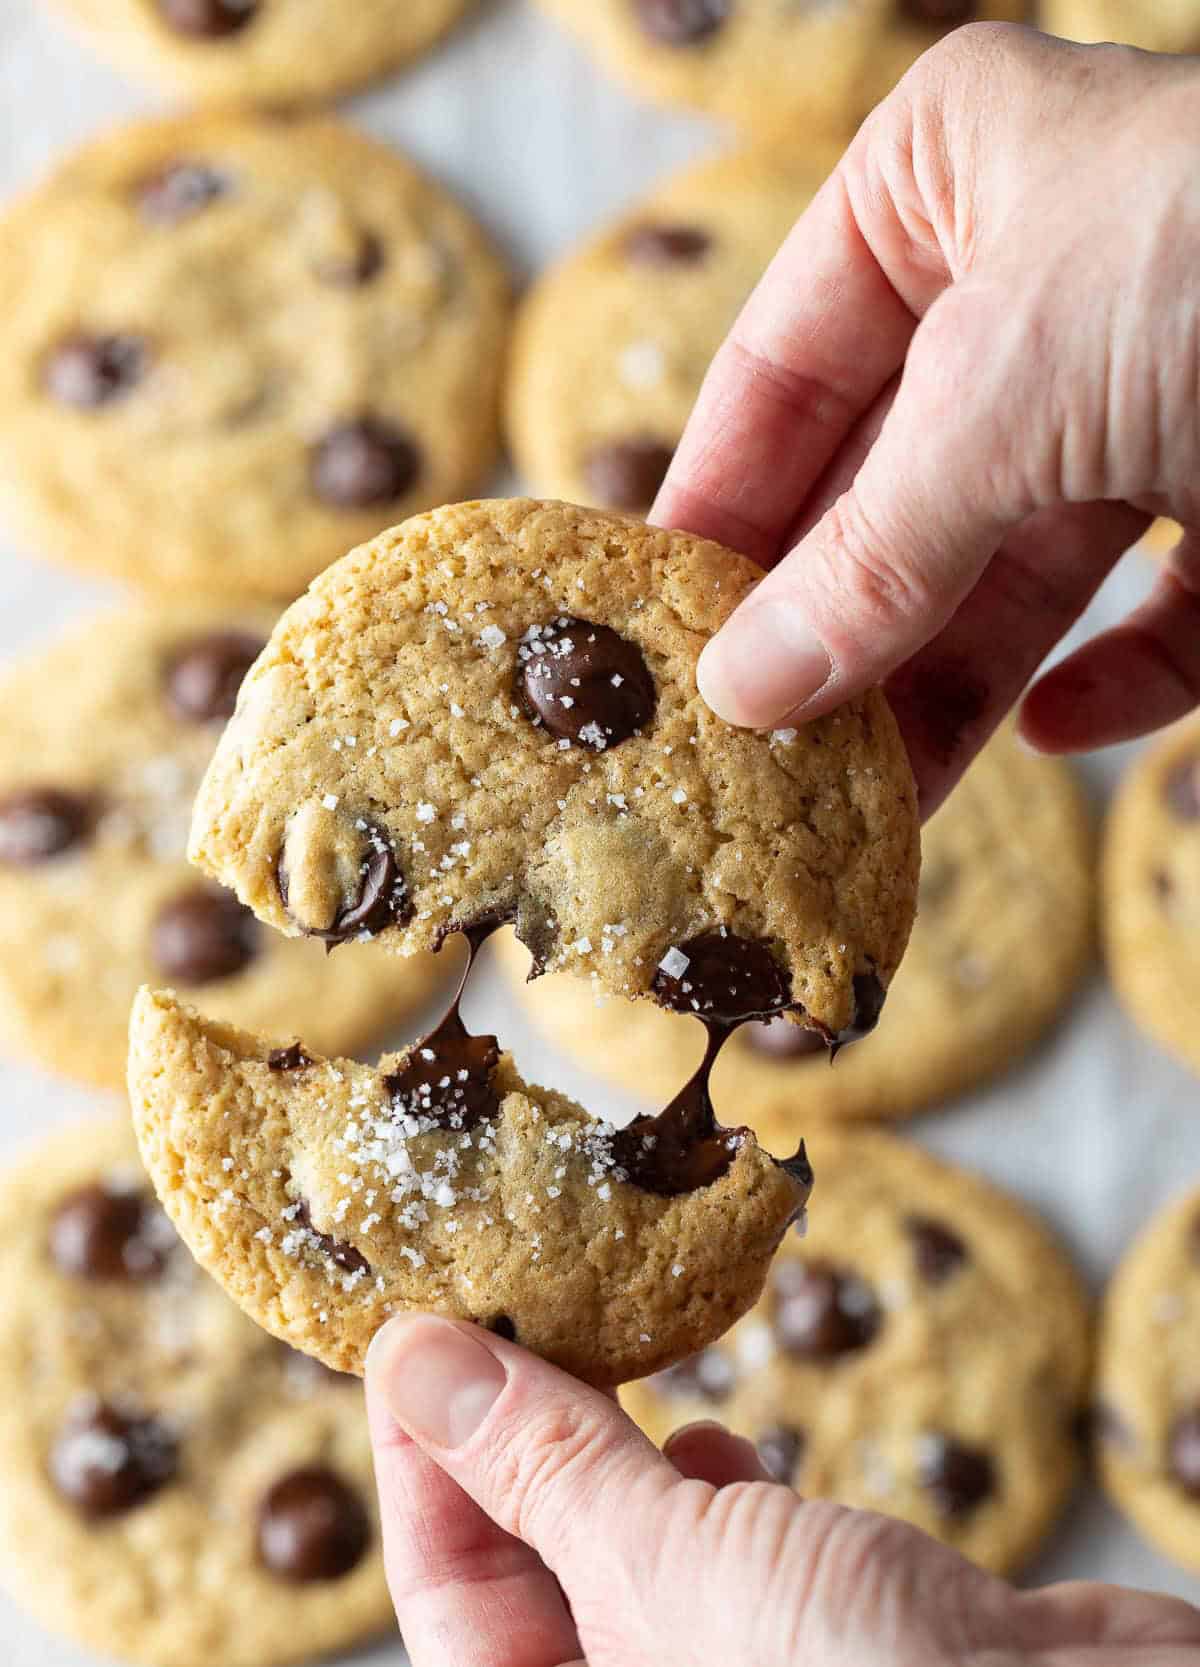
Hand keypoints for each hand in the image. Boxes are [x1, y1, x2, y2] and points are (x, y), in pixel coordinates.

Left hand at [365, 1315, 1199, 1666]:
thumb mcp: (669, 1568)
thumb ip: (545, 1467)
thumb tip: (419, 1361)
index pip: (445, 1593)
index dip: (415, 1459)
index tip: (409, 1340)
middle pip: (526, 1565)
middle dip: (509, 1438)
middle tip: (495, 1308)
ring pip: (623, 1546)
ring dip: (605, 1448)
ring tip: (591, 1350)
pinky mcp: (812, 1630)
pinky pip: (715, 1549)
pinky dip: (701, 1482)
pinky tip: (711, 1433)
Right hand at [654, 24, 1199, 813]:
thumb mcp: (1011, 393)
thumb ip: (870, 555)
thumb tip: (742, 691)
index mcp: (952, 179)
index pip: (781, 364)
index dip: (718, 503)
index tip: (660, 629)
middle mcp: (1044, 278)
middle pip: (891, 486)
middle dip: (830, 620)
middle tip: (752, 744)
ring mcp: (1149, 388)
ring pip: (1008, 566)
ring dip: (943, 682)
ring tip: (866, 791)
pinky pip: (1152, 612)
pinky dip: (1108, 683)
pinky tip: (1054, 733)